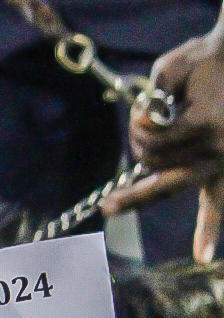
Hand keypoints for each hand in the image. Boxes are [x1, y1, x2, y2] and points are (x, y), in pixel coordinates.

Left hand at [126, 19, 223, 251]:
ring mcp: (223, 162)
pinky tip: (203, 257)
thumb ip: (153, 93)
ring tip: (161, 137)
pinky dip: (209, 231)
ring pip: (169, 180)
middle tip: (105, 208)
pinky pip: (217, 206)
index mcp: (206, 123)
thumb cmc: (205, 60)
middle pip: (157, 170)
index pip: (153, 139)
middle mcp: (217, 148)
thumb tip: (144, 121)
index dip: (142, 122)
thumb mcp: (173, 67)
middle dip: (131, 195)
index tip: (145, 109)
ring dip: (154, 163)